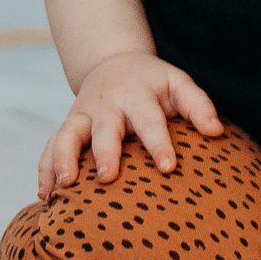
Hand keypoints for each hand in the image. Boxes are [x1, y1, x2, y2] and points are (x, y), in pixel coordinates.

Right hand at [36, 52, 221, 199]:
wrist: (113, 64)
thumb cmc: (153, 83)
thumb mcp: (178, 83)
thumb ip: (198, 105)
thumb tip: (216, 132)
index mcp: (137, 96)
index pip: (150, 120)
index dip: (159, 144)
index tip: (169, 168)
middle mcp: (106, 107)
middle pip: (104, 130)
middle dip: (105, 153)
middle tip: (108, 178)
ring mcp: (82, 117)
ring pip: (67, 136)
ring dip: (63, 159)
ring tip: (65, 186)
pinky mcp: (67, 128)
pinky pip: (49, 147)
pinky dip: (44, 169)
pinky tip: (44, 195)